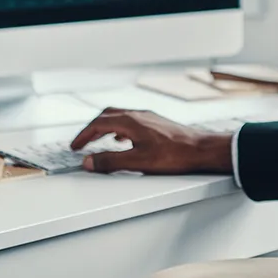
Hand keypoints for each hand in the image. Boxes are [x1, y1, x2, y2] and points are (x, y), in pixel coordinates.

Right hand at [69, 108, 234, 174]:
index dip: (83, 136)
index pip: (98, 124)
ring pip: (120, 117)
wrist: (202, 150)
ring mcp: (149, 117)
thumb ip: (111, 161)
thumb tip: (89, 162)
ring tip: (99, 141)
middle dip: (91, 129)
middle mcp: (138, 115)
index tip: (74, 147)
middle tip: (82, 142)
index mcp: (130, 121)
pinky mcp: (157, 123)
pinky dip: (120, 129)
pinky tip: (124, 140)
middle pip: (106, 116)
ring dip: (105, 128)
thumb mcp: (138, 162)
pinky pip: (131, 121)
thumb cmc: (174, 155)